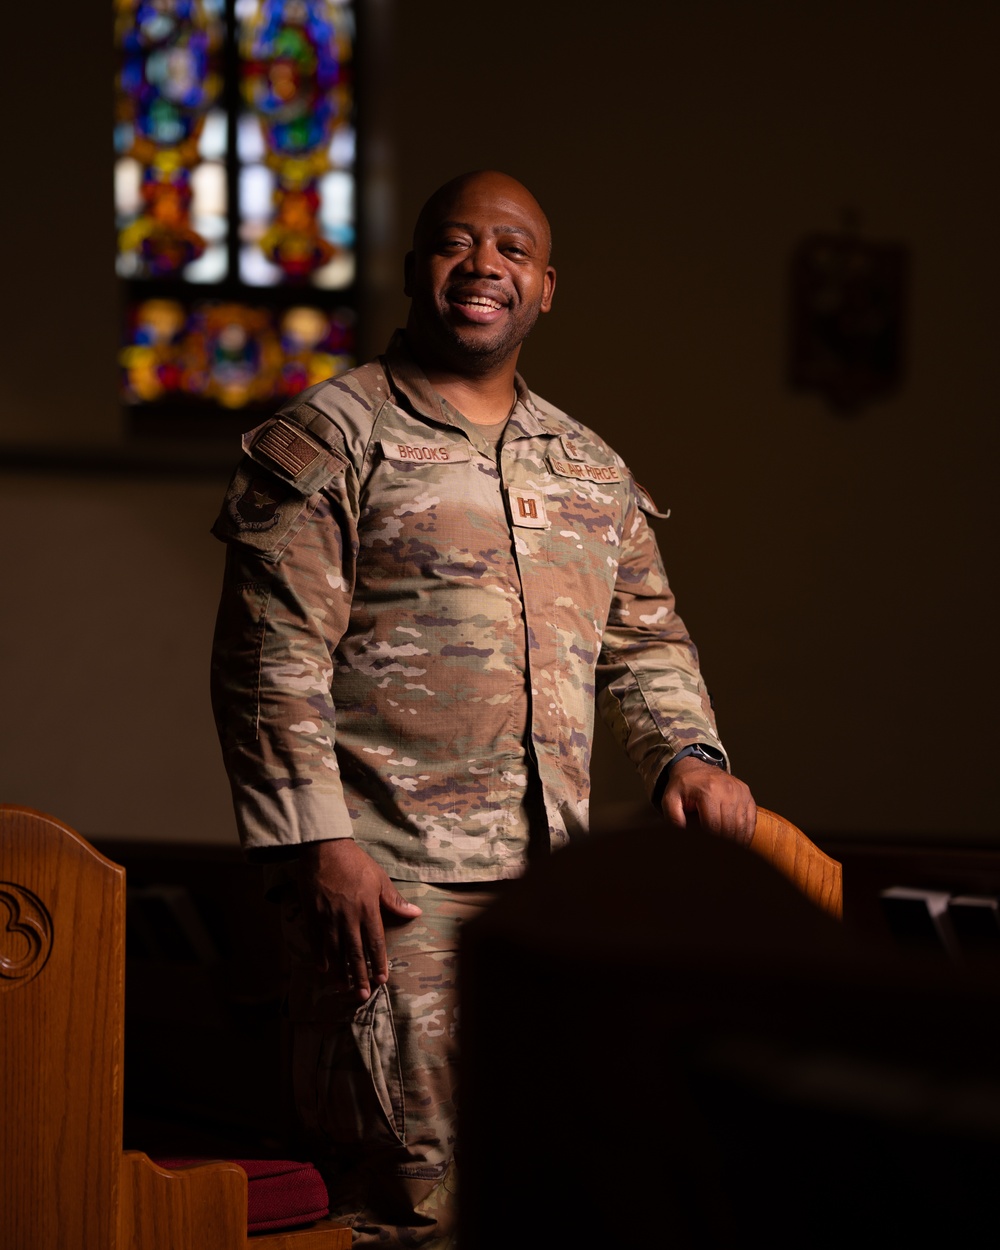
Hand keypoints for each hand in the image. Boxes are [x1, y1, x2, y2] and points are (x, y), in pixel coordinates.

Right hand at [298, 839, 421, 1000]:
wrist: (324, 849)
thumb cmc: (355, 863)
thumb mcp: (380, 879)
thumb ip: (395, 900)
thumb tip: (415, 914)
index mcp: (368, 909)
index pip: (376, 942)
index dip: (379, 962)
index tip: (383, 979)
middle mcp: (348, 918)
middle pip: (355, 952)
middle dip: (360, 975)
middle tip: (363, 994)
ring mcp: (329, 918)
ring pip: (335, 951)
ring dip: (340, 972)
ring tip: (344, 988)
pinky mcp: (312, 915)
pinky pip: (316, 941)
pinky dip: (320, 957)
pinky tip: (324, 969)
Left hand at [661, 757, 756, 845]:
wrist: (695, 767)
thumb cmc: (683, 786)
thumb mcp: (670, 799)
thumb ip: (673, 818)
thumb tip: (682, 836)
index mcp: (707, 792)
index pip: (713, 826)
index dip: (710, 842)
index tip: (707, 853)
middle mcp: (727, 790)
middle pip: (730, 828)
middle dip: (724, 845)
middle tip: (718, 858)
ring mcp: (739, 792)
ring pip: (742, 826)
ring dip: (737, 843)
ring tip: (729, 854)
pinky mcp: (747, 795)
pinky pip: (751, 820)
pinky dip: (746, 834)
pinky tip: (739, 844)